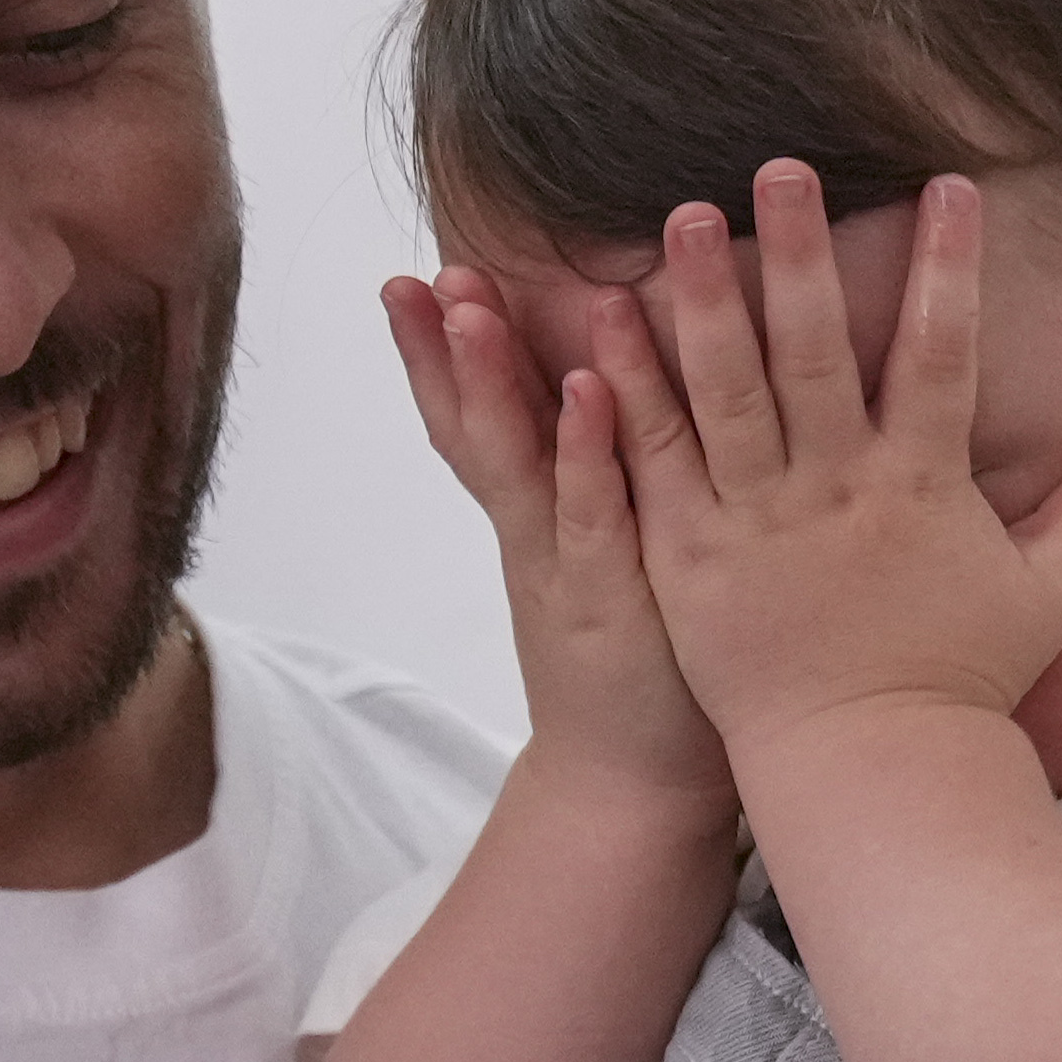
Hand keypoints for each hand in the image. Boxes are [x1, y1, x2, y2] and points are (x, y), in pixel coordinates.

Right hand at [379, 263, 728, 827]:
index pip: (473, 423)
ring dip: (491, 378)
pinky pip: (591, 516)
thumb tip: (606, 401)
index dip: (440, 356)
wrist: (639, 786)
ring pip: (514, 461)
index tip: (418, 275)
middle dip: (439, 354)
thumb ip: (603, 484)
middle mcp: (533, 538)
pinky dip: (581, 454)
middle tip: (415, 275)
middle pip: (471, 431)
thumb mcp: (612, 558)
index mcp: (534, 522)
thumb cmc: (646, 661)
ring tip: (468, 303)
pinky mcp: (608, 602)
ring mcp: (562, 569)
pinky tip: (583, 390)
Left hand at [596, 166, 1061, 760]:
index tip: (948, 184)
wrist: (871, 773)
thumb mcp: (1047, 593)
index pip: (939, 354)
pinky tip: (600, 326)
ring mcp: (755, 522)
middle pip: (813, 350)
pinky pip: (654, 461)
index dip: (946, 268)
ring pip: (723, 390)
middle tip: (780, 166)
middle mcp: (834, 490)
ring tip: (682, 219)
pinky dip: (627, 393)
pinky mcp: (689, 557)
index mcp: (919, 485)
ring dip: (702, 300)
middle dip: (799, 252)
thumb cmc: (961, 684)